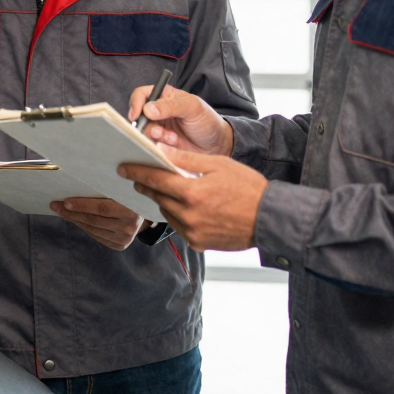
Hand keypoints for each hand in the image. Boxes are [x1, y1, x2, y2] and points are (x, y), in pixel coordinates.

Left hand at [52, 196, 144, 249]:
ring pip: (93, 229)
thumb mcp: (122, 189)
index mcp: (131, 209)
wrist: (146, 211)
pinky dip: (85, 228)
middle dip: (72, 213)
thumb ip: (106, 189)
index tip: (65, 201)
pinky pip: (97, 236)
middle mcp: (129, 227)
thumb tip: (76, 186)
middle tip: (56, 206)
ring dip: (75, 220)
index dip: (82, 205)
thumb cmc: (129, 195)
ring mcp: (125, 238)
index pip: (102, 208)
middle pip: (94, 220)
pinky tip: (76, 220)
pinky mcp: (120, 245)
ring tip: (62, 212)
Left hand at [119, 145, 266, 251]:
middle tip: (140, 176)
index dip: (137, 172)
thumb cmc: (248, 187)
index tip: (124, 168)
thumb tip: (161, 150)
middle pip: (158, 197)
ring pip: (168, 213)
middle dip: (148, 185)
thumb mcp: (218, 165)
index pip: (155, 179)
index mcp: (192, 193)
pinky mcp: (199, 243)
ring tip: (168, 190)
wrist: (270, 219)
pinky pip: (180, 226)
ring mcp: (193, 232)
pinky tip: (187, 206)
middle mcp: (188, 216)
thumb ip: (186, 160)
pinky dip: (179, 215)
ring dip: (164, 200)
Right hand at [127, 84, 234, 156]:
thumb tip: (148, 109)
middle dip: (146, 125)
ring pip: (143, 132)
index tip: (137, 115)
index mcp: (164, 97)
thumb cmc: (207, 121)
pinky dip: (159, 146)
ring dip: (156, 136)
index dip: (136, 103)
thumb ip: (171, 106)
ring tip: (172, 138)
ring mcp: (158, 129)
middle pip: (138, 116)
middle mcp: (158, 112)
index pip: (141, 95)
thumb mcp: (192, 107)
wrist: (216, 145)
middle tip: (159, 132)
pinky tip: (173, 145)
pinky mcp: (160, 144)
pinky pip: (150, 145)